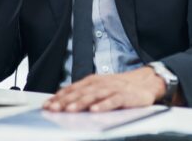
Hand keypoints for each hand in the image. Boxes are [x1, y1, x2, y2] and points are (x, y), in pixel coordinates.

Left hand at [42, 67, 165, 112]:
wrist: (145, 82)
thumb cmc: (120, 87)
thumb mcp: (100, 87)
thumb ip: (84, 93)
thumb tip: (62, 102)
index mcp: (92, 81)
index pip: (72, 88)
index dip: (59, 97)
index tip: (47, 105)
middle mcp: (101, 83)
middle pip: (80, 92)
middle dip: (65, 101)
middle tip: (53, 109)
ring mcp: (113, 89)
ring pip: (94, 95)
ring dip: (81, 102)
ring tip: (70, 110)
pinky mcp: (125, 95)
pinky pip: (113, 101)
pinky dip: (104, 105)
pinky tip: (95, 110)